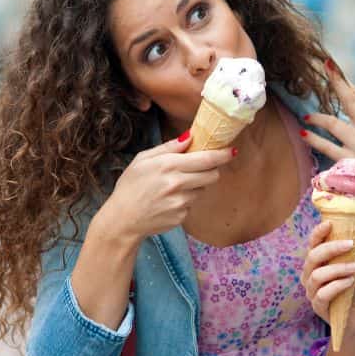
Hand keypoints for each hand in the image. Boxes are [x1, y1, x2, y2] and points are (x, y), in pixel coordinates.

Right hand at [100, 134, 234, 241]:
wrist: (122, 219)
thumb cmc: (130, 186)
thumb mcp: (143, 159)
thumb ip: (169, 147)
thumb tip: (190, 136)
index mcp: (168, 165)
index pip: (206, 159)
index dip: (222, 155)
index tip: (232, 151)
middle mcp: (177, 183)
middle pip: (212, 175)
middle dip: (210, 170)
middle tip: (198, 169)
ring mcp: (180, 202)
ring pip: (203, 190)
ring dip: (195, 186)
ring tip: (174, 187)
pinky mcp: (181, 216)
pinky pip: (192, 204)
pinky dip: (185, 200)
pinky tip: (168, 201)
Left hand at [302, 60, 354, 162]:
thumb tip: (346, 97)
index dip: (342, 80)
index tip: (330, 66)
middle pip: (349, 102)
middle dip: (336, 84)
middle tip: (323, 70)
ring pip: (334, 125)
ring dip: (318, 118)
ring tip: (307, 116)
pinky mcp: (349, 161)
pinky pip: (327, 148)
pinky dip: (315, 140)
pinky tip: (304, 134)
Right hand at [302, 220, 354, 336]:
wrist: (354, 320)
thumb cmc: (353, 292)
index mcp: (317, 262)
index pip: (312, 244)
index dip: (318, 233)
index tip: (330, 223)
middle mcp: (309, 274)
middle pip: (312, 257)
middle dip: (331, 248)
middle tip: (351, 244)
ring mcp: (311, 291)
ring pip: (317, 275)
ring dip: (338, 268)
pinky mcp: (317, 306)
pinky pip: (322, 294)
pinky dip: (337, 285)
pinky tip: (350, 282)